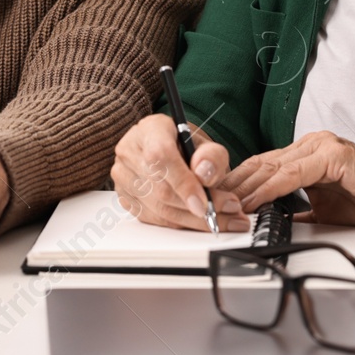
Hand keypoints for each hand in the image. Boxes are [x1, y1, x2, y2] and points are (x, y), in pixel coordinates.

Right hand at [110, 114, 249, 231]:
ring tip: (225, 221)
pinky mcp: (125, 198)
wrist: (164, 148)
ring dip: (195, 221)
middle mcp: (129, 152)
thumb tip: (205, 175)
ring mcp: (123, 177)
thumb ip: (211, 155)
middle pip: (161, 189)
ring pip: (158, 209)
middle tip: (231, 213)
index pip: (161, 157)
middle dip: (200, 208)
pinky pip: (155, 220)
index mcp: (149, 130)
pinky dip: (181, 224)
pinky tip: (203, 222)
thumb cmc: (183, 145)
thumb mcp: (205, 143)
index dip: (183, 184)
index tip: (205, 204)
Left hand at [227, 132, 354, 229]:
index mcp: (308, 155)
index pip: (263, 167)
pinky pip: (291, 174)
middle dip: (233, 185)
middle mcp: (311, 146)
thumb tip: (272, 221)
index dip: (239, 183)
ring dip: (245, 188)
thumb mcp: (325, 212)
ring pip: (271, 167)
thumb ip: (299, 211)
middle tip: (211, 202)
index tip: (219, 201)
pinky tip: (254, 201)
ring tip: (225, 205)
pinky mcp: (331, 155)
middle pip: (261, 164)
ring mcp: (321, 147)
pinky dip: (269, 189)